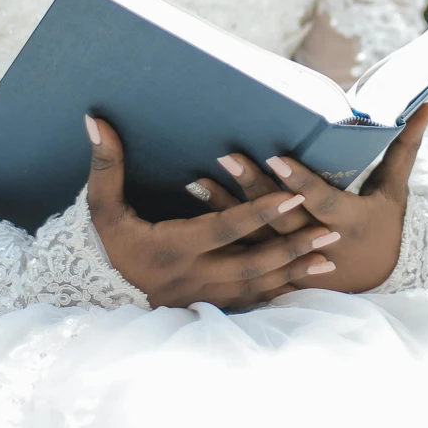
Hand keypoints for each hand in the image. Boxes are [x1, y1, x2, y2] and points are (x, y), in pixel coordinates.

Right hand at [84, 116, 340, 309]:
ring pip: (257, 286)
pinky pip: (250, 302)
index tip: (293, 193)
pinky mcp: (208, 307)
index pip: (223, 228)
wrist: (97, 293)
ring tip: (331, 256)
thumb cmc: (104, 242)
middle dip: (292, 247)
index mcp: (171, 248)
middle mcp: (192, 277)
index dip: (259, 212)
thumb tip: (96, 120)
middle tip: (331, 230)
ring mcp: (202, 297)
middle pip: (251, 264)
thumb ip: (105, 164)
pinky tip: (307, 281)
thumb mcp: (100, 206)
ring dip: (295, 271)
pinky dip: (280, 292)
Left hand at [200, 102, 427, 293]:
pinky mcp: (277, 274)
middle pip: (280, 215)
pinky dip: (220, 234)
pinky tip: (194, 213)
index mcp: (350, 222)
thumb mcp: (396, 188)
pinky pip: (244, 254)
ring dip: (223, 209)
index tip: (274, 155)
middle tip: (225, 156)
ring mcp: (296, 263)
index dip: (298, 181)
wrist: (378, 280)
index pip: (321, 199)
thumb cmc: (386, 223)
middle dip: (251, 186)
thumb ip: (406, 145)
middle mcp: (320, 244)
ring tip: (195, 181)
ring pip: (255, 237)